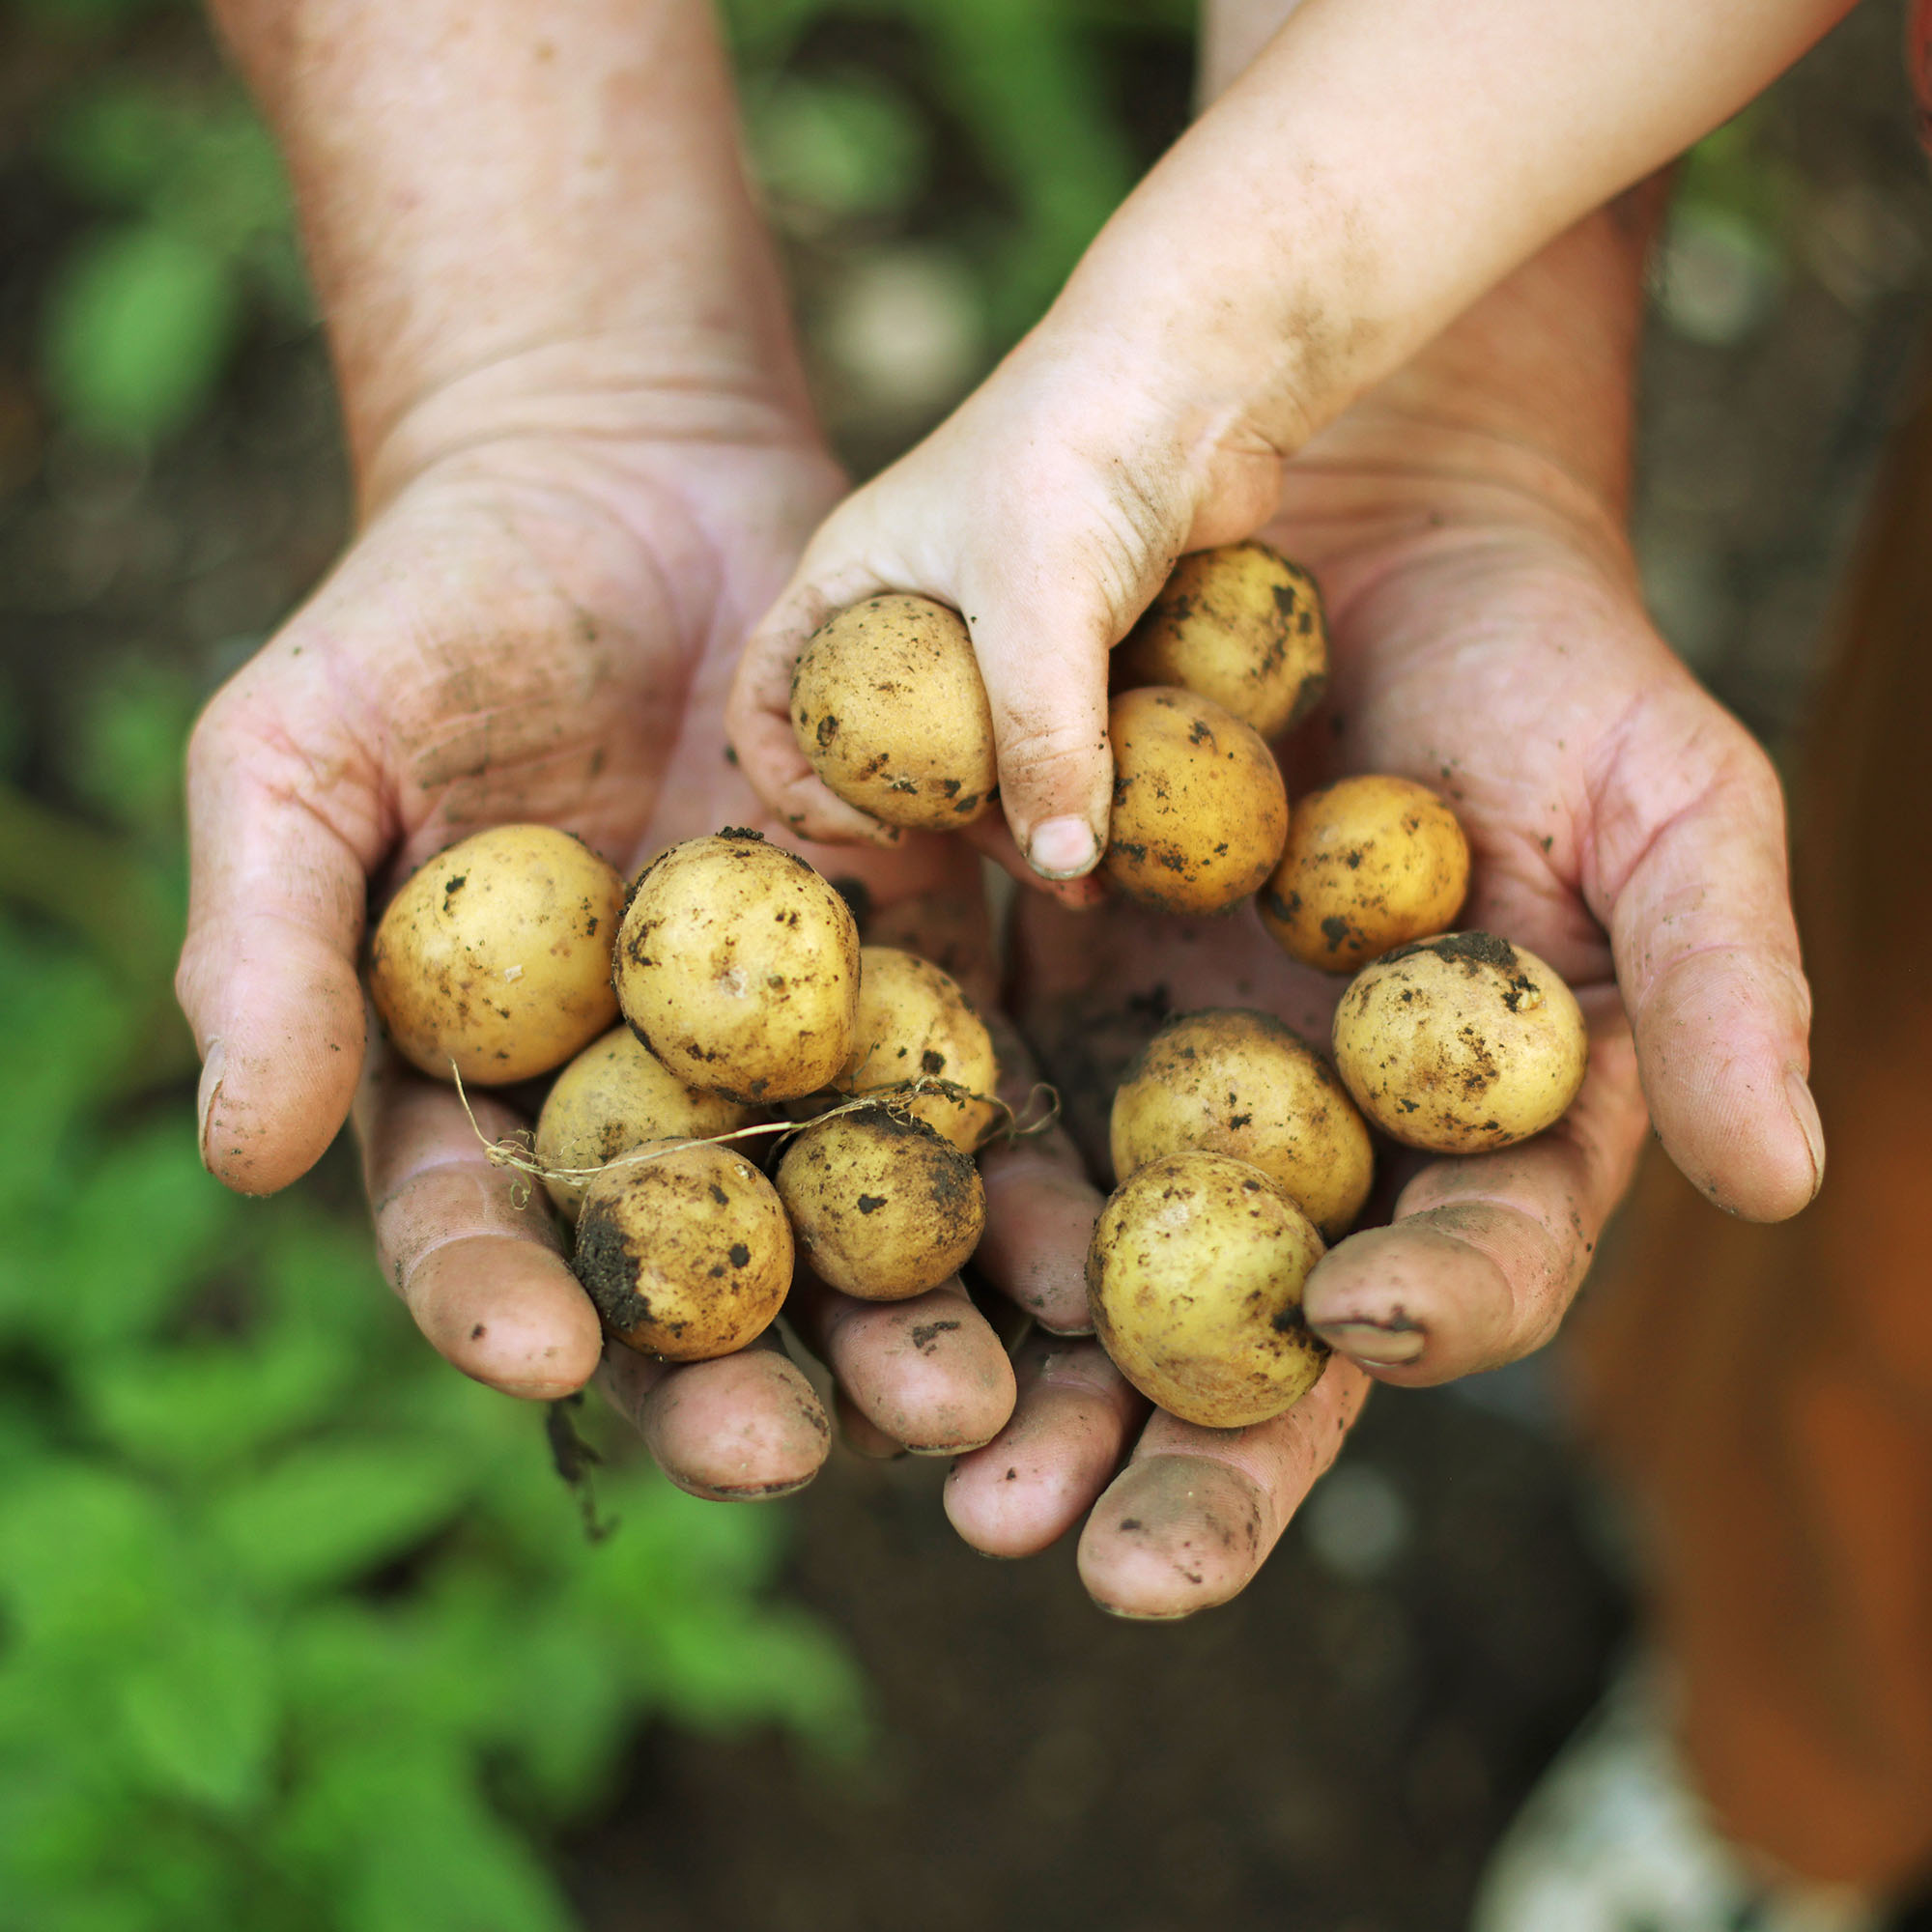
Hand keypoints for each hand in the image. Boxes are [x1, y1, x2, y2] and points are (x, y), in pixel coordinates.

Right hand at [176, 385, 1019, 1494]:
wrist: (626, 477)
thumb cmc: (428, 609)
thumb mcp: (302, 753)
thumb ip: (265, 947)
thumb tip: (240, 1155)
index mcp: (475, 1085)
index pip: (473, 1230)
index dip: (499, 1303)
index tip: (547, 1356)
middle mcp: (638, 1103)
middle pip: (682, 1278)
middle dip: (733, 1377)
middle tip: (794, 1451)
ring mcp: (785, 1050)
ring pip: (842, 1223)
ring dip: (901, 1321)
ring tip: (973, 1396)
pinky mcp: (911, 972)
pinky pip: (965, 1088)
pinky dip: (1015, 1175)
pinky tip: (1074, 1246)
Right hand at [726, 327, 1272, 899]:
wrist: (1202, 370)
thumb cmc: (1081, 455)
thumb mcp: (1040, 605)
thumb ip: (1041, 741)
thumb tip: (1061, 867)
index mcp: (850, 581)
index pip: (770, 701)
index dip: (797, 781)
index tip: (884, 828)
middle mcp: (910, 607)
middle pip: (889, 747)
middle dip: (944, 823)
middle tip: (1017, 866)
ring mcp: (997, 622)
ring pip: (983, 752)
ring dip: (1027, 821)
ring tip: (1087, 879)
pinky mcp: (1078, 634)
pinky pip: (1059, 733)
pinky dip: (1082, 787)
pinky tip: (1122, 837)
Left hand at [942, 398, 1817, 1615]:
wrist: (1377, 528)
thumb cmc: (1553, 668)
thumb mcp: (1672, 806)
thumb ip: (1724, 986)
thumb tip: (1780, 1184)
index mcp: (1470, 1136)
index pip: (1458, 1275)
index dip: (1422, 1314)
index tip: (1354, 1321)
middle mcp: (1313, 1145)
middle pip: (1255, 1340)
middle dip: (1186, 1460)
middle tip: (1106, 1564)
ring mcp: (1169, 1085)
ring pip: (1099, 1274)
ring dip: (1029, 1384)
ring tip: (960, 1483)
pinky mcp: (1044, 999)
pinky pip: (983, 1116)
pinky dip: (934, 1199)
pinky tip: (867, 1271)